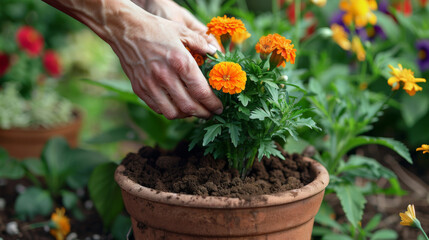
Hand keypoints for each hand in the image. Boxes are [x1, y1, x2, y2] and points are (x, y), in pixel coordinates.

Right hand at [108, 8, 222, 118]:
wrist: (125, 29)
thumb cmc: (155, 29)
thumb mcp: (182, 30)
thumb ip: (201, 43)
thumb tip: (215, 53)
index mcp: (180, 62)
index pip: (201, 91)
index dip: (213, 104)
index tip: (219, 108)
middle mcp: (165, 76)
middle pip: (189, 106)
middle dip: (203, 114)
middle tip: (209, 114)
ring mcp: (151, 84)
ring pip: (172, 113)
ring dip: (186, 116)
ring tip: (193, 111)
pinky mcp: (140, 88)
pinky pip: (157, 108)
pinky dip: (169, 111)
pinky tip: (176, 105)